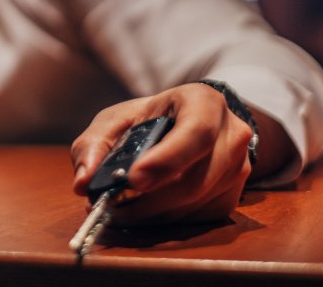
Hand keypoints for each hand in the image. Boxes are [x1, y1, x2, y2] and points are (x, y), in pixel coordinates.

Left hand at [71, 83, 258, 224]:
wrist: (190, 124)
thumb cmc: (151, 120)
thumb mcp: (117, 120)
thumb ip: (94, 144)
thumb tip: (83, 182)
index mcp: (205, 103)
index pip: (196, 133)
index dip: (167, 159)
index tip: (134, 179)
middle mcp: (232, 135)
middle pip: (193, 180)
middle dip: (147, 199)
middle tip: (111, 205)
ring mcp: (239, 168)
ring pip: (193, 205)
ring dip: (152, 213)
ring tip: (123, 206)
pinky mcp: (233, 197)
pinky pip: (197, 219)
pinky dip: (165, 220)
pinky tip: (147, 209)